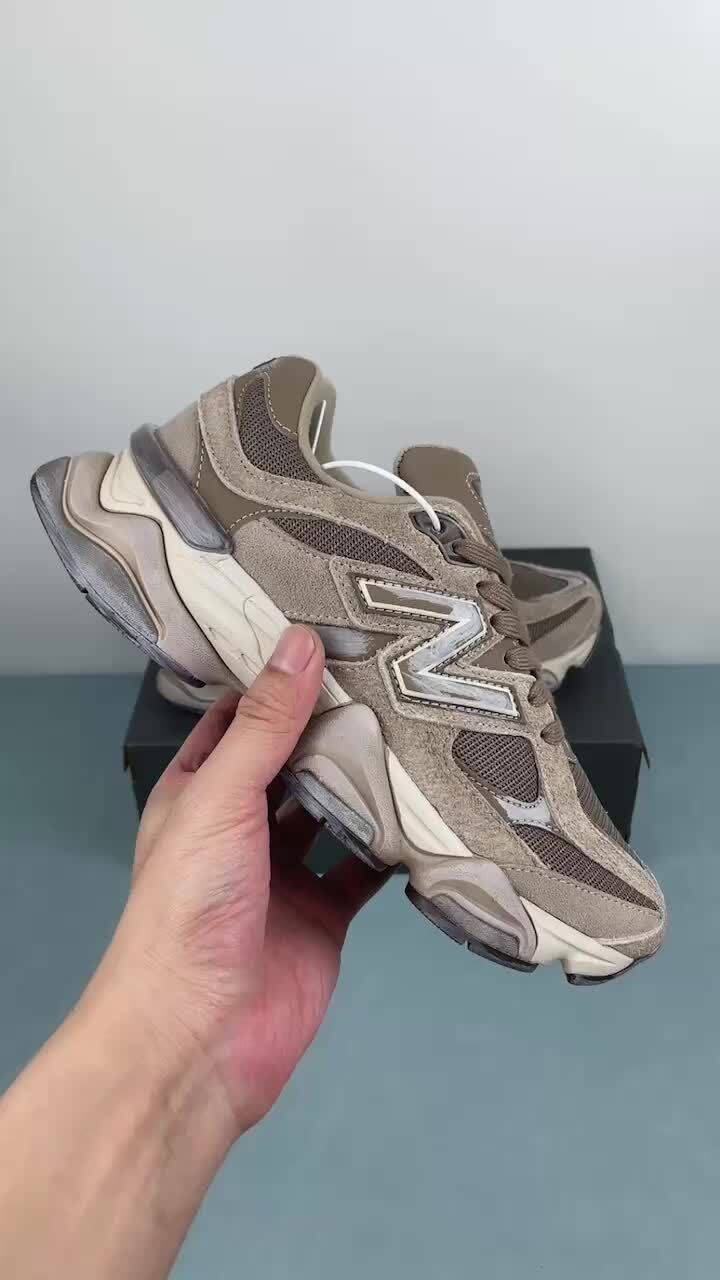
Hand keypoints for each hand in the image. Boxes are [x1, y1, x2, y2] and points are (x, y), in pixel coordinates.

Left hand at [87, 625, 388, 1136]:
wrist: (201, 1039)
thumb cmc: (190, 907)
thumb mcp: (220, 799)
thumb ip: (264, 726)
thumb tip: (297, 642)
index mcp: (199, 792)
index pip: (240, 719)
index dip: (278, 679)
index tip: (331, 634)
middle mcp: (241, 826)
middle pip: (295, 761)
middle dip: (336, 726)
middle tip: (396, 675)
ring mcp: (285, 872)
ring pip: (336, 810)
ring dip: (369, 781)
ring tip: (422, 727)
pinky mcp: (327, 913)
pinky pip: (365, 866)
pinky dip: (394, 843)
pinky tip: (429, 809)